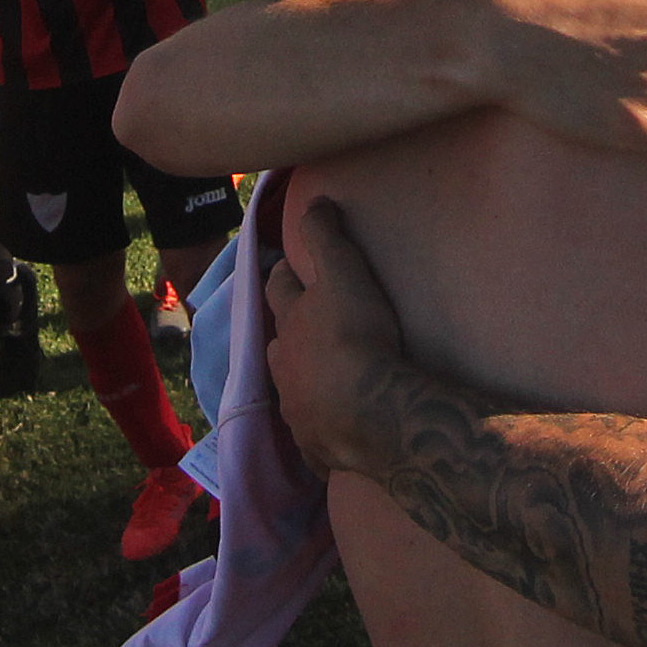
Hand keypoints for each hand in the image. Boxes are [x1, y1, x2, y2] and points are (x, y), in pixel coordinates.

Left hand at [267, 201, 408, 478]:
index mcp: (289, 324)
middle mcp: (283, 366)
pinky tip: (333, 431)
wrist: (369, 413)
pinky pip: (314, 436)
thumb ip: (327, 236)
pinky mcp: (314, 446)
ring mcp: (296, 409)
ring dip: (301, 380)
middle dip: (288, 332)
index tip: (289, 266)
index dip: (284, 274)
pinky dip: (320, 427)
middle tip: (303, 327)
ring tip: (319, 379)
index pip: (279, 289)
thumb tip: (315, 201)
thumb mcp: (344, 273)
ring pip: (291, 389)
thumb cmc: (356, 335)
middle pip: (277, 343)